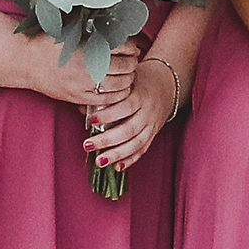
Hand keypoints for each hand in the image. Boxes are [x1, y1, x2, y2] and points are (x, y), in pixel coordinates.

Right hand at [37, 36, 144, 112]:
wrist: (23, 60)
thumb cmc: (45, 42)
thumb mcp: (70, 30)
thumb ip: (92, 31)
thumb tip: (114, 29)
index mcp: (88, 46)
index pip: (123, 47)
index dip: (131, 47)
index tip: (133, 47)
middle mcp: (88, 66)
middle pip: (124, 67)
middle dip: (132, 63)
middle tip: (133, 61)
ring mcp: (83, 84)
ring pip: (119, 86)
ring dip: (127, 80)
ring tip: (127, 75)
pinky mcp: (77, 97)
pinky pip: (105, 100)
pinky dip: (116, 95)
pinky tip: (117, 90)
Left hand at [84, 52, 184, 178]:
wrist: (166, 85)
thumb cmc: (139, 81)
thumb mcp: (125, 82)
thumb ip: (106, 94)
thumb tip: (82, 108)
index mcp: (140, 96)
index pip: (125, 107)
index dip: (109, 115)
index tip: (91, 120)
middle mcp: (147, 113)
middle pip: (128, 129)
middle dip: (107, 140)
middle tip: (88, 145)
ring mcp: (151, 125)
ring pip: (136, 143)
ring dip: (117, 154)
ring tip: (99, 161)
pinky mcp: (153, 134)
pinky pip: (143, 149)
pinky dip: (131, 159)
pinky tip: (118, 167)